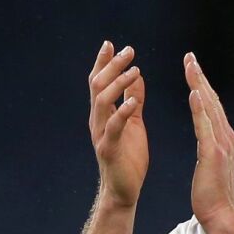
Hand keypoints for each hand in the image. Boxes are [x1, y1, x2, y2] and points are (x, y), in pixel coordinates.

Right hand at [88, 41, 147, 206]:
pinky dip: (122, 112)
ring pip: (102, 102)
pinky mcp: (109, 149)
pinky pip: (113, 127)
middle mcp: (97, 120)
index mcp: (103, 113)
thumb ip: (133, 99)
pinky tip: (134, 102)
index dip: (103, 62)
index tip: (112, 43)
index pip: (99, 82)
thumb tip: (136, 75)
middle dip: (111, 66)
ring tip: (134, 70)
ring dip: (118, 83)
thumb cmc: (129, 157)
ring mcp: (101, 134)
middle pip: (98, 86)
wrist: (124, 190)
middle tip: (128, 51)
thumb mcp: (134, 122)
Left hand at [184, 53, 233, 227]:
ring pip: (209, 108)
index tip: (193, 68)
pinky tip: (195, 93)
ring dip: (200, 84)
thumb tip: (210, 139)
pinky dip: (201, 108)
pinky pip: (205, 127)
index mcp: (224, 139)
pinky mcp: (214, 154)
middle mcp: (226, 137)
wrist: (220, 214)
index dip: (202, 85)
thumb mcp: (212, 164)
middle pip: (212, 100)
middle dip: (200, 77)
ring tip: (190, 66)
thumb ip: (212, 148)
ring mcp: (222, 144)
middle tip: (189, 56)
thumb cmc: (212, 193)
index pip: (212, 106)